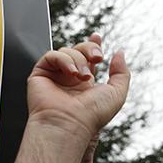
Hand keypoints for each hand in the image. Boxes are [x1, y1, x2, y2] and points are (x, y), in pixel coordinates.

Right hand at [7, 34, 129, 162]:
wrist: (69, 124)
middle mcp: (69, 79)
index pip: (87, 58)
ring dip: (79, 60)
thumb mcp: (117, 93)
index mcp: (85, 84)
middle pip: (78, 50)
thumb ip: (122, 72)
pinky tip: (70, 72)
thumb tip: (119, 53)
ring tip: (82, 76)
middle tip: (97, 58)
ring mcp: (54, 77)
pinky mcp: (40, 75)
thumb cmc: (91, 115)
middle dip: (90, 49)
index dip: (92, 45)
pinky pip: (51, 55)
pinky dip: (63, 59)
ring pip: (67, 51)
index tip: (97, 37)